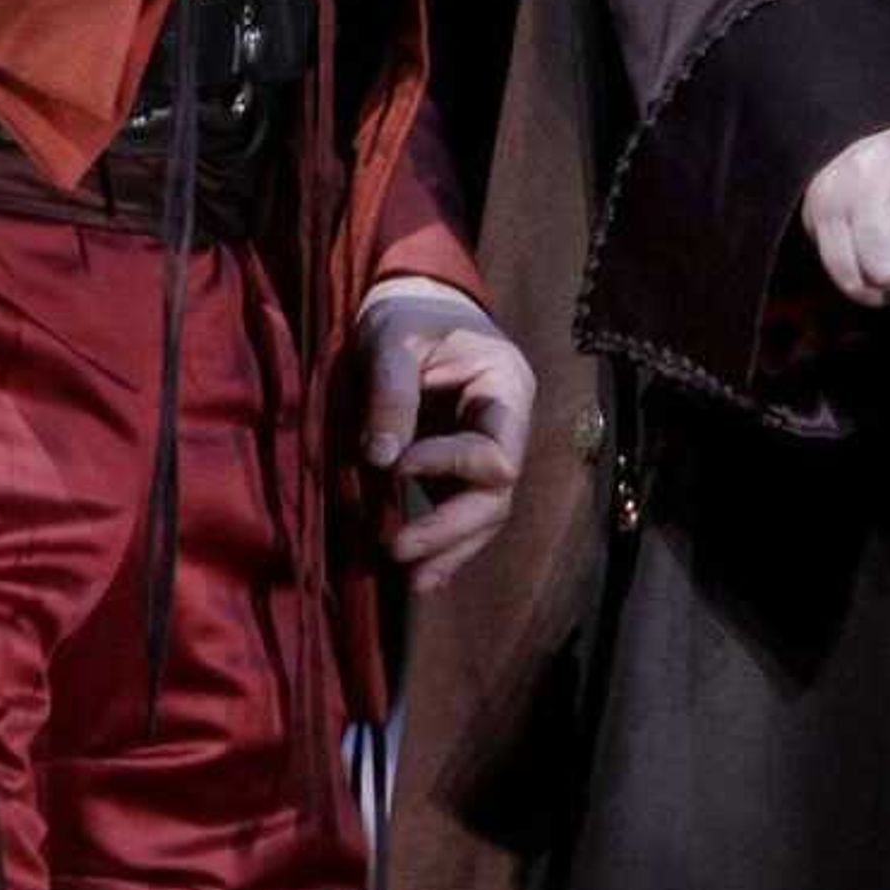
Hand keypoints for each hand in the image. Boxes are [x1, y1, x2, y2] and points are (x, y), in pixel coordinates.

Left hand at [356, 284, 534, 593]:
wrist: (411, 306)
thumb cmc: (407, 314)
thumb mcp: (393, 339)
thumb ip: (391, 393)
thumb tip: (382, 460)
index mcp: (506, 388)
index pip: (497, 452)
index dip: (451, 466)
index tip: (398, 466)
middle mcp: (507, 427)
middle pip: (497, 496)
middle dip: (450, 528)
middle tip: (396, 549)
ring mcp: (484, 451)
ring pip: (483, 515)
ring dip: (447, 550)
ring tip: (409, 583)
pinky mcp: (457, 470)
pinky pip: (460, 514)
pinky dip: (442, 545)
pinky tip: (419, 577)